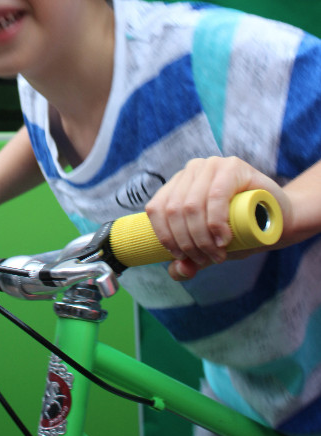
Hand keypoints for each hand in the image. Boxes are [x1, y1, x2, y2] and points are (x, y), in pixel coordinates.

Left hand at [145, 156, 291, 281]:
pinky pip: (215, 196)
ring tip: (218, 254)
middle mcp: (191, 170)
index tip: (182, 257)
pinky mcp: (232, 166)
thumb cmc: (242, 230)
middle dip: (188, 242)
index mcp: (178, 184)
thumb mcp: (211, 247)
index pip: (157, 208)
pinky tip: (224, 238)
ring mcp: (211, 165)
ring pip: (192, 205)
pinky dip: (216, 222)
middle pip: (175, 210)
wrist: (279, 219)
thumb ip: (191, 259)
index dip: (165, 236)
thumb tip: (176, 271)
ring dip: (202, 237)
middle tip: (208, 259)